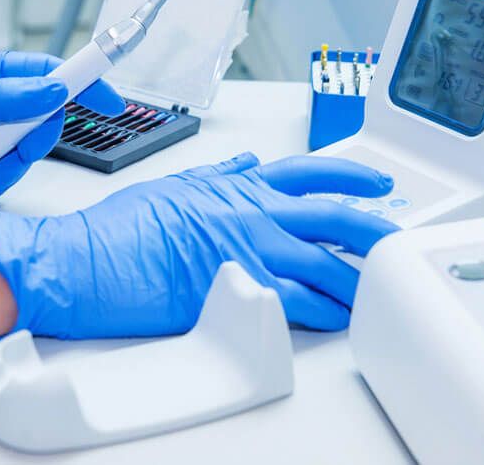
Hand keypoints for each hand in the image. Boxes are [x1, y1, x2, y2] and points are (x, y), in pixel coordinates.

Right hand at [0, 153, 399, 338]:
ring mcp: (248, 251)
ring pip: (326, 264)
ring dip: (358, 280)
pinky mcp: (238, 290)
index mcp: (236, 186)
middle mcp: (250, 213)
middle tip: (395, 242)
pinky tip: (341, 319)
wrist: (89, 260)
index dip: (351, 175)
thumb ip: (217, 176)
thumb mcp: (172, 186)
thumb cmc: (120, 228)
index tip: (377, 183)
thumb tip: (245, 165)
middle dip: (373, 229)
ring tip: (378, 291)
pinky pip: (300, 304)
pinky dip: (326, 313)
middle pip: (333, 216)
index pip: (309, 173)